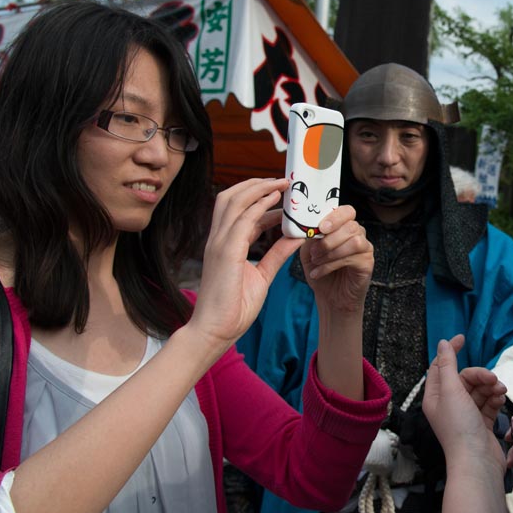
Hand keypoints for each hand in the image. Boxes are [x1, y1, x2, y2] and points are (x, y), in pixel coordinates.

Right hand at [190, 178, 303, 349]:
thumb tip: (296, 237)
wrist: (215, 330)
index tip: (282, 194)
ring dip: (259, 188)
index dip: (260, 199)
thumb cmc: (234, 308)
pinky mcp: (225, 252)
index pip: (240, 211)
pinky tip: (274, 200)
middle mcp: (218, 239)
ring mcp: (219, 243)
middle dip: (256, 184)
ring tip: (282, 183)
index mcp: (225, 245)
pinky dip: (258, 205)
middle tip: (282, 181)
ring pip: (234, 201)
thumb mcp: (262, 276)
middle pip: (231, 197)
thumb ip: (277, 255)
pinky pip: (242, 219)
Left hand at [299, 205, 372, 314]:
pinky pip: (353, 258)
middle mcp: (357, 234)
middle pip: (351, 225)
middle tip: (314, 251)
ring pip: (354, 241)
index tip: (320, 227)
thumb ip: (309, 237)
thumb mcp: (308, 251)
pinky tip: (319, 273)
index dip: (335, 217)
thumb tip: (307, 228)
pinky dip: (332, 265)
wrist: (329, 297)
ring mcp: (365, 248)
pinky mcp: (367, 263)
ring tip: (316, 262)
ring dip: (331, 252)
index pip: (347, 211)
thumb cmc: (320, 270)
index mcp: (343, 226)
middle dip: (330, 238)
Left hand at [422, 335, 506, 473]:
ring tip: (500, 390)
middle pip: (464, 378)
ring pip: (479, 390)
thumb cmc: (459, 427)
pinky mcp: (481, 423)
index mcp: (435, 397)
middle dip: (479, 375)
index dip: (450, 352)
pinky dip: (495, 398)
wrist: (477, 462)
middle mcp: (448, 405)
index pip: (440, 367)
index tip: (462, 339)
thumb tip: (442, 343)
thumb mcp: (451, 391)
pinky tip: (500, 398)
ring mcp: (466, 415)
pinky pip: (488, 403)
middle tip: (492, 378)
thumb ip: (448, 364)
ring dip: (490, 386)